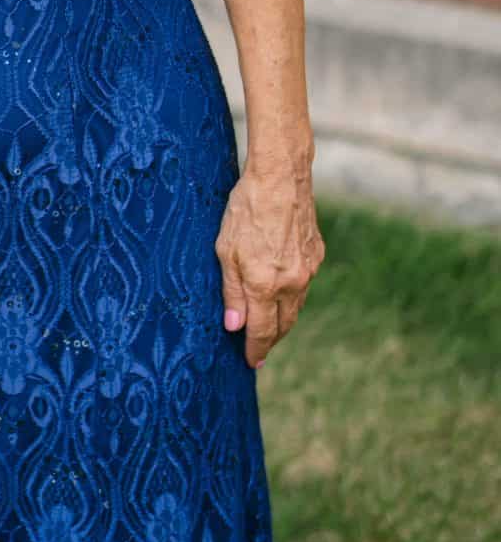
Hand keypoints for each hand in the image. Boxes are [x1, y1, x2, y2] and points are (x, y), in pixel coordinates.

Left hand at [215, 154, 322, 368]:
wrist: (281, 178)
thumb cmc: (246, 209)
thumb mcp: (225, 250)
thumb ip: (231, 292)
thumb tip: (234, 326)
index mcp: (266, 285)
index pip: (262, 331)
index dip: (256, 350)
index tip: (251, 363)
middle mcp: (292, 283)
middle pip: (283, 324)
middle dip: (270, 340)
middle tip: (259, 351)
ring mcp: (308, 270)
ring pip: (296, 306)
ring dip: (283, 319)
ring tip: (269, 327)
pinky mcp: (317, 255)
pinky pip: (304, 285)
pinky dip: (292, 294)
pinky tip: (281, 292)